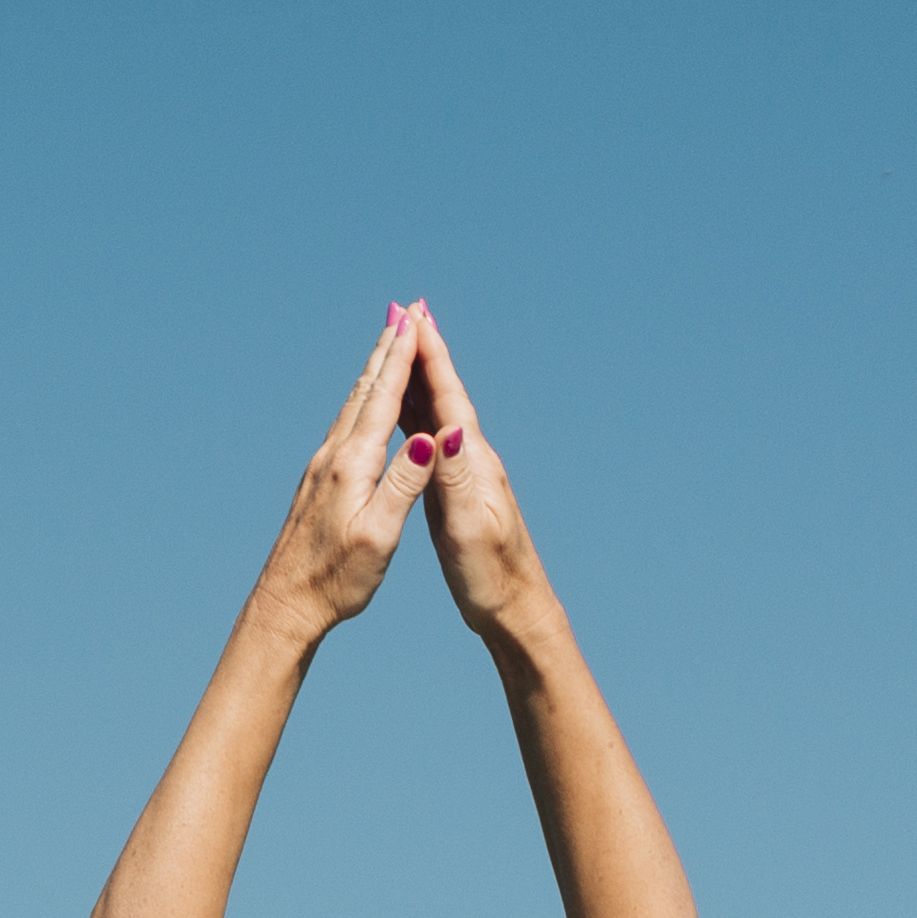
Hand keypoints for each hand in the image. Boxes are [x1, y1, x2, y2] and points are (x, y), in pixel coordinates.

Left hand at [260, 311, 425, 636]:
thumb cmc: (336, 579)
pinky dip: (361, 400)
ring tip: (387, 341)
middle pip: (366, 391)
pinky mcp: (317, 482)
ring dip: (374, 370)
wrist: (286, 605)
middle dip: (387, 350)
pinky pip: (344, 425)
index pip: (385, 399)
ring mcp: (321, 468)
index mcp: (353, 464)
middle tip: (403, 311)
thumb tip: (429, 436)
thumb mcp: (379, 534)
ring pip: (353, 405)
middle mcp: (333, 457)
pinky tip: (362, 401)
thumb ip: (404, 483)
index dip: (402, 358)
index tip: (416, 321)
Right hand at [400, 306, 559, 641]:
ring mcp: (465, 473)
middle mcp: (473, 458)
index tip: (414, 313)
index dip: (431, 354)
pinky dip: (418, 414)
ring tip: (404, 344)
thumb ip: (457, 477)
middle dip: (424, 351)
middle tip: (407, 309)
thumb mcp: (468, 527)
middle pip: (444, 392)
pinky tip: (407, 408)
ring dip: (420, 377)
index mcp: (474, 462)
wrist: (512, 608)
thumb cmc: (490, 574)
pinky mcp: (456, 490)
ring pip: (437, 411)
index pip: (449, 396)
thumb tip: (450, 429)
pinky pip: (432, 439)